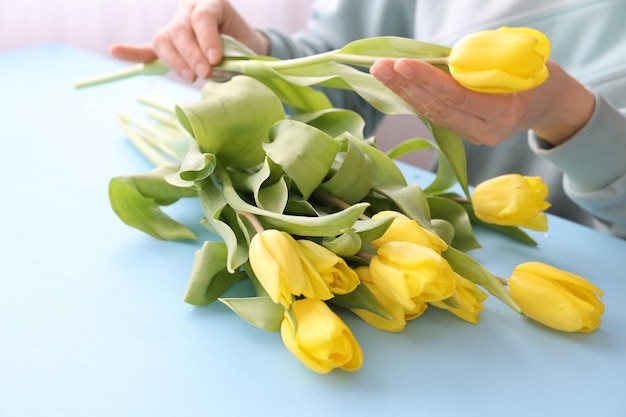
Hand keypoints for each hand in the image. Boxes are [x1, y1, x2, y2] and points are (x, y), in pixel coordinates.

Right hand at [108, 0, 268, 82]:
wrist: (244, 47)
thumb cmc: (245, 46)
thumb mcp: (245, 46)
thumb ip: (231, 54)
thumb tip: (216, 69)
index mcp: (212, 4)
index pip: (203, 17)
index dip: (207, 38)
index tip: (216, 59)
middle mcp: (189, 10)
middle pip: (181, 30)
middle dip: (192, 55)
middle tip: (206, 74)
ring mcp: (175, 26)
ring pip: (165, 40)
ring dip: (176, 62)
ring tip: (192, 77)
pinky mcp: (167, 45)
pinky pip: (148, 49)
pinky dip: (133, 53)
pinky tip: (115, 51)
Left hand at [370, 58, 594, 146]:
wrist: (550, 103)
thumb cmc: (535, 74)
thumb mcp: (515, 61)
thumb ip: (476, 64)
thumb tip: (431, 58)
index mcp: (503, 111)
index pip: (455, 96)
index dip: (426, 80)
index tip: (401, 64)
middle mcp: (486, 130)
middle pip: (437, 109)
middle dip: (405, 86)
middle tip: (379, 67)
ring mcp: (475, 136)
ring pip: (433, 114)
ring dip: (404, 92)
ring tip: (380, 73)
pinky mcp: (466, 133)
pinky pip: (437, 115)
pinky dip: (416, 98)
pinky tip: (397, 84)